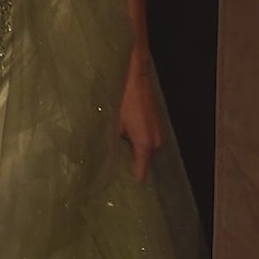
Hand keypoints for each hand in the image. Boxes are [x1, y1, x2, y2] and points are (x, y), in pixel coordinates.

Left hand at [117, 50, 161, 181]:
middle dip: (127, 163)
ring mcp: (157, 131)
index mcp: (145, 144)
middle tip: (109, 167)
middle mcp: (155, 141)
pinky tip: (120, 136)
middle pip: (141, 161)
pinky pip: (145, 139)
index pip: (140, 173)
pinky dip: (134, 140)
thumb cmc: (121, 98)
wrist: (134, 74)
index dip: (127, 179)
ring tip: (113, 151)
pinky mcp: (155, 123)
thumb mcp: (111, 124)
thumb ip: (110, 145)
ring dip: (131, 150)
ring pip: (143, 149)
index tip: (115, 185)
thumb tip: (101, 160)